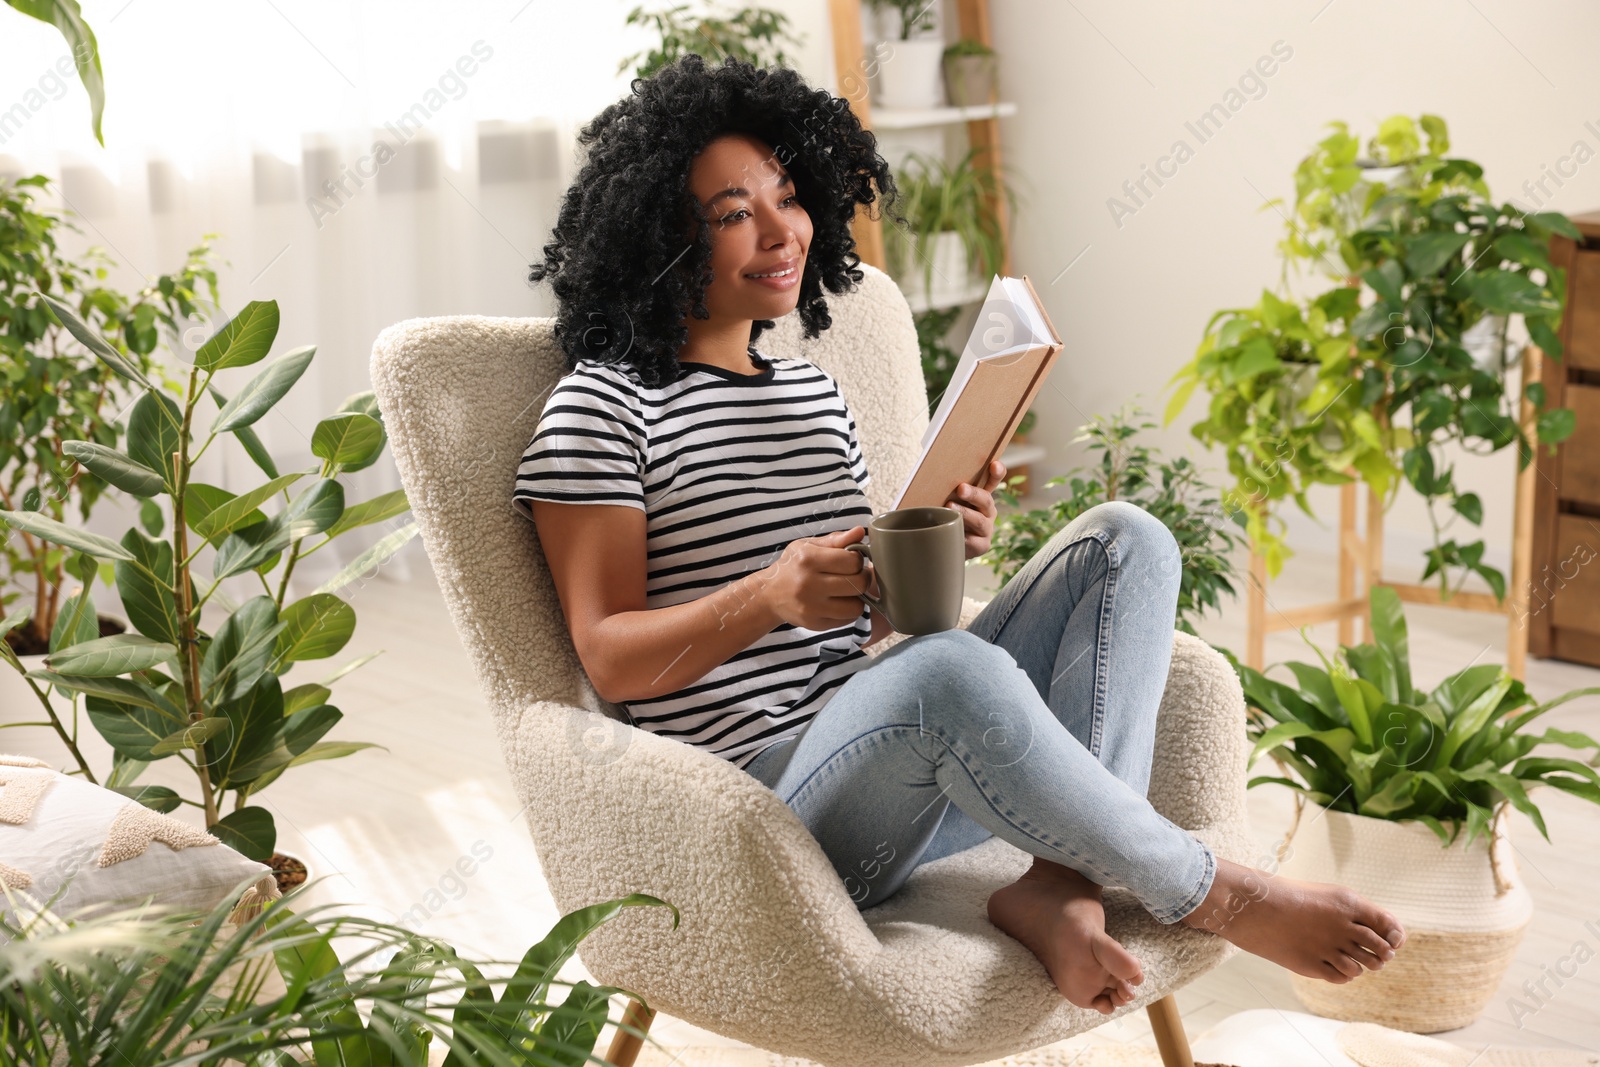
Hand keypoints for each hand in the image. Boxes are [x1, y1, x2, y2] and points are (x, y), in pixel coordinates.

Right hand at [755, 526, 874, 630]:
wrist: (768, 594)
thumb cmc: (792, 566)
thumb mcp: (808, 546)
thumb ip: (836, 539)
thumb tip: (860, 531)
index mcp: (808, 559)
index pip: (852, 561)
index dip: (857, 559)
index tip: (851, 560)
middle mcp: (808, 584)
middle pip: (858, 584)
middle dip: (862, 578)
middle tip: (856, 575)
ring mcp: (812, 607)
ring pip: (856, 606)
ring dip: (858, 597)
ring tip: (848, 590)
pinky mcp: (815, 624)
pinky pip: (847, 620)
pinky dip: (848, 611)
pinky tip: (839, 602)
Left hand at [946, 459, 1004, 559]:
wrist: (948, 544)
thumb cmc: (947, 516)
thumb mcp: (949, 500)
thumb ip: (947, 490)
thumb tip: (927, 474)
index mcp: (982, 496)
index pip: (993, 481)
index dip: (997, 473)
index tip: (994, 464)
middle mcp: (988, 511)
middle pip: (986, 500)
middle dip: (974, 494)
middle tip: (961, 488)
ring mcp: (986, 528)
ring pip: (979, 521)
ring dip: (965, 513)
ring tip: (950, 507)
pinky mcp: (982, 545)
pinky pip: (974, 541)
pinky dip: (963, 537)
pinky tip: (953, 532)